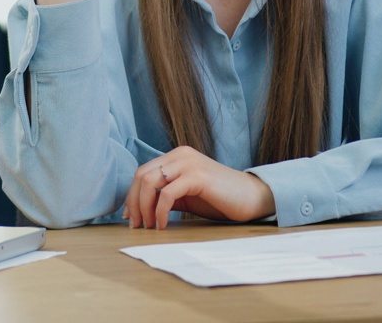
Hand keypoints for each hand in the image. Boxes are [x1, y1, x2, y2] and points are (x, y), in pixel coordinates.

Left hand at [123, 146, 276, 229]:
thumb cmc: (219, 199)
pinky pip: (167, 194)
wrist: (251, 198)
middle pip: (142, 175)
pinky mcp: (197, 176)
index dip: (131, 195)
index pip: (142, 172)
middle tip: (136, 225)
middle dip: (133, 203)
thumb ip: (165, 196)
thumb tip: (138, 210)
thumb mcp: (186, 196)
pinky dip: (160, 212)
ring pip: (150, 182)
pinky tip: (162, 225)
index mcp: (177, 156)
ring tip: (148, 226)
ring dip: (144, 208)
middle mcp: (181, 155)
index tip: (130, 218)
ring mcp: (189, 163)